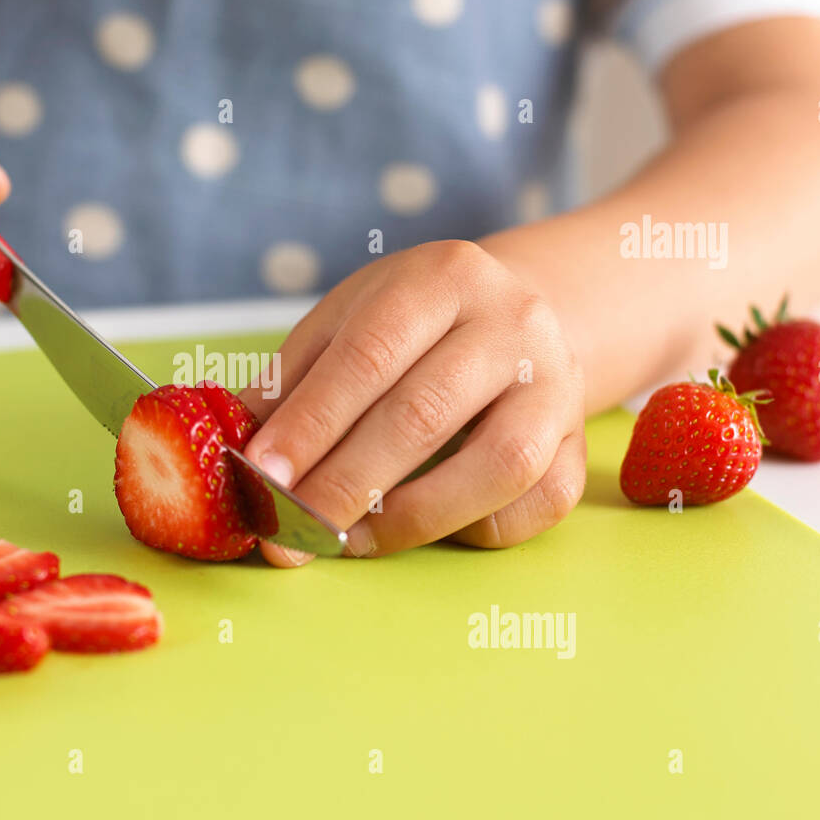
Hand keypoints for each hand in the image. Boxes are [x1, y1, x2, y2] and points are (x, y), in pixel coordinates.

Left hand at [239, 241, 586, 564]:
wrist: (523, 318)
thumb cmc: (414, 327)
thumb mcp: (349, 321)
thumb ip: (294, 378)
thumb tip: (239, 445)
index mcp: (444, 277)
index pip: (370, 353)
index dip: (311, 421)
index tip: (261, 474)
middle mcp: (513, 324)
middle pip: (425, 413)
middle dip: (346, 483)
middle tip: (288, 531)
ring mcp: (557, 385)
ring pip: (498, 465)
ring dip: (412, 517)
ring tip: (347, 541)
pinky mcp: (580, 444)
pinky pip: (537, 504)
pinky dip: (475, 530)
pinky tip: (420, 530)